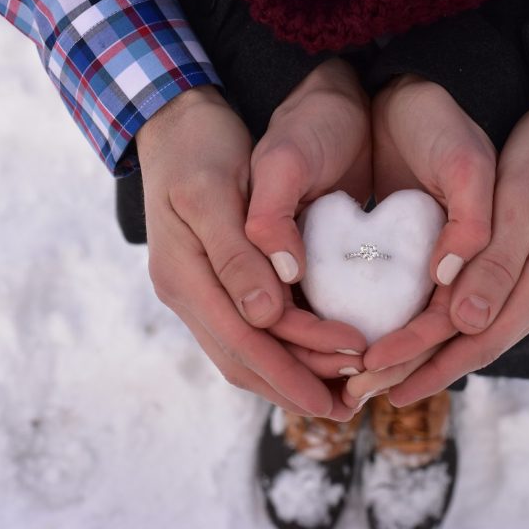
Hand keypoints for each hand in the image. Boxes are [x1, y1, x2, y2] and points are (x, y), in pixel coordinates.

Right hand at [138, 59, 370, 419]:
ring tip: (340, 392)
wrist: (179, 122)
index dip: (291, 371)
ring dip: (292, 376)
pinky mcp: (216, 281)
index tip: (338, 392)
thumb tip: (264, 318)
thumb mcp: (214, 191)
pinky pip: (249, 331)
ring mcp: (200, 290)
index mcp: (184, 275)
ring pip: (246, 352)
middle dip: (296, 386)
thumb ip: (236, 255)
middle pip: (244, 359)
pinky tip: (316, 355)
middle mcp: (189, 293)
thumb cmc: (200, 147)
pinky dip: (284, 350)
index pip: (243, 341)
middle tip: (349, 406)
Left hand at [351, 86, 528, 406]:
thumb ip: (500, 262)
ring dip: (431, 353)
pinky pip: (486, 307)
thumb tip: (467, 324)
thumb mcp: (526, 198)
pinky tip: (424, 330)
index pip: (478, 339)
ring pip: (479, 330)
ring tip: (385, 371)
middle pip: (475, 345)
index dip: (425, 362)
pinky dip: (450, 325)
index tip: (374, 376)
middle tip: (365, 389)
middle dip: (419, 369)